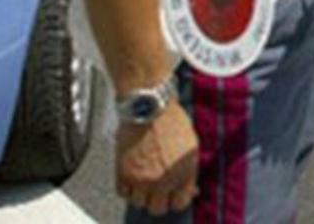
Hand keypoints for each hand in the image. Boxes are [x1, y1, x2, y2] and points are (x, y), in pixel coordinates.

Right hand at [116, 100, 198, 215]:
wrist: (148, 104)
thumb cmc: (170, 118)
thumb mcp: (191, 146)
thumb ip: (189, 172)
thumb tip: (190, 190)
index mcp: (185, 173)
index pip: (180, 204)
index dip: (175, 198)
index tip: (171, 194)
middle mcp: (164, 179)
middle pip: (158, 209)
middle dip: (157, 199)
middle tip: (156, 188)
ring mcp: (143, 178)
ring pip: (139, 203)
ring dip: (140, 193)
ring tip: (142, 177)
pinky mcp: (124, 172)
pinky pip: (122, 192)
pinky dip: (126, 186)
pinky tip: (131, 174)